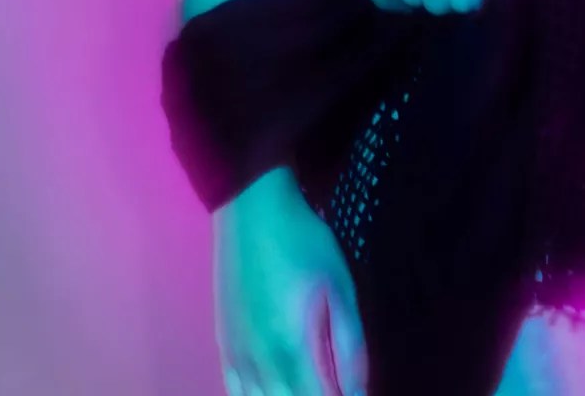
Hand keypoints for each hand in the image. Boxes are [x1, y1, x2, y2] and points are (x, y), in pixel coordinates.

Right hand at [214, 166, 367, 395]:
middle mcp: (258, 363)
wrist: (251, 208)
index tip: (353, 395)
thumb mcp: (339, 288)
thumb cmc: (303, 243)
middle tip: (333, 386)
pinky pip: (235, 393)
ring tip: (308, 385)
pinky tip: (275, 392)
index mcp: (290, 349)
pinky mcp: (224, 345)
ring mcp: (235, 356)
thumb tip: (360, 392)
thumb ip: (350, 346)